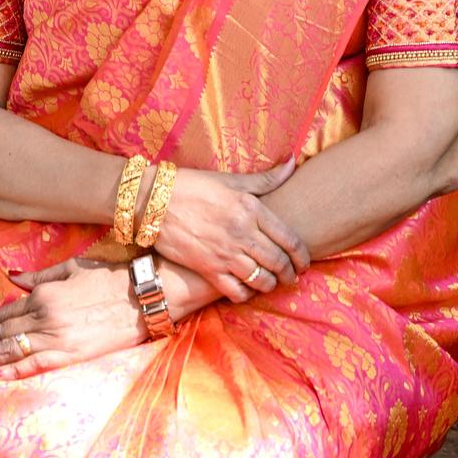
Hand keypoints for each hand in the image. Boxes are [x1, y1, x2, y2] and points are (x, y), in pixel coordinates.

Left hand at [0, 258, 145, 379]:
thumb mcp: (70, 269)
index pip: (2, 315)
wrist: (145, 293)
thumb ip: (37, 276)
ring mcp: (58, 337)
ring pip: (9, 351)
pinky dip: (12, 371)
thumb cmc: (109, 278)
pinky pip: (36, 365)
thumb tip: (9, 277)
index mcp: (43, 294)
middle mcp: (44, 316)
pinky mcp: (73, 355)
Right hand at [153, 161, 309, 302]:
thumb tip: (294, 163)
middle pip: (278, 262)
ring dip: (271, 285)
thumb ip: (265, 178)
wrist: (153, 201)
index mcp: (250, 208)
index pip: (289, 239)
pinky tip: (247, 289)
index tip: (304, 262)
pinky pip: (236, 291)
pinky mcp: (208, 268)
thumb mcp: (230, 179)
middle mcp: (242, 232)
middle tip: (292, 277)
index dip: (302, 255)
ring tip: (272, 283)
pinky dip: (246, 294)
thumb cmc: (193, 186)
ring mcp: (225, 253)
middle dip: (291, 274)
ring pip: (261, 280)